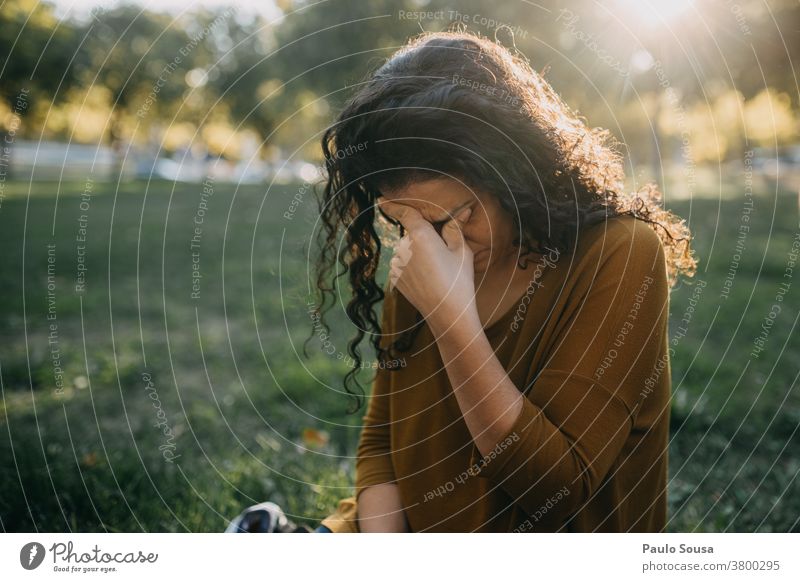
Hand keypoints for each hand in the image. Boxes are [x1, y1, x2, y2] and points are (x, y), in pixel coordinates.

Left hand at [377, 198, 477, 330]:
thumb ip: (455, 228)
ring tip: (435, 271)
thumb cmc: (459, 281)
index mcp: (420, 235)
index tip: (381, 199)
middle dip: (422, 238)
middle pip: (411, 234)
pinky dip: (412, 268)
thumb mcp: (462, 251)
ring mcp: (396, 264)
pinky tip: (426, 279)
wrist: (448, 314)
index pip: (404, 213)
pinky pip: (402, 265)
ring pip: (406, 251)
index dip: (392, 205)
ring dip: (416, 254)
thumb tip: (461, 212)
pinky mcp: (394, 278)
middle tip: (441, 255)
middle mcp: (403, 247)